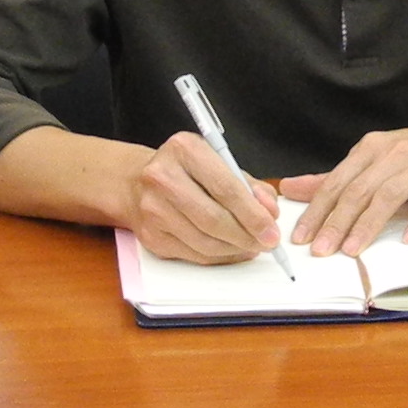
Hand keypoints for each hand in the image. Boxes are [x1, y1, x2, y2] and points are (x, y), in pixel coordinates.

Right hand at [133, 132, 280, 265]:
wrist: (135, 182)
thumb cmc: (185, 170)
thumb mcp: (218, 161)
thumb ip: (248, 185)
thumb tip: (269, 211)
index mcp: (184, 150)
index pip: (225, 188)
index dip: (253, 214)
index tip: (272, 230)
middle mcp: (163, 178)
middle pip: (214, 219)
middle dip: (247, 235)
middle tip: (267, 243)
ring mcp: (153, 209)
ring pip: (205, 242)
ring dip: (235, 249)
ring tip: (252, 245)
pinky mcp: (151, 236)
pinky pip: (194, 254)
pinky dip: (219, 256)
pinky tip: (231, 249)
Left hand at [283, 113, 407, 258]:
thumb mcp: (374, 160)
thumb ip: (336, 179)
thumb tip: (292, 189)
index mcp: (371, 149)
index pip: (337, 182)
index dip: (317, 211)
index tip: (301, 236)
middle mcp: (393, 154)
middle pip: (358, 191)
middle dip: (336, 223)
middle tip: (321, 250)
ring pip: (389, 195)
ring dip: (368, 225)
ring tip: (352, 250)